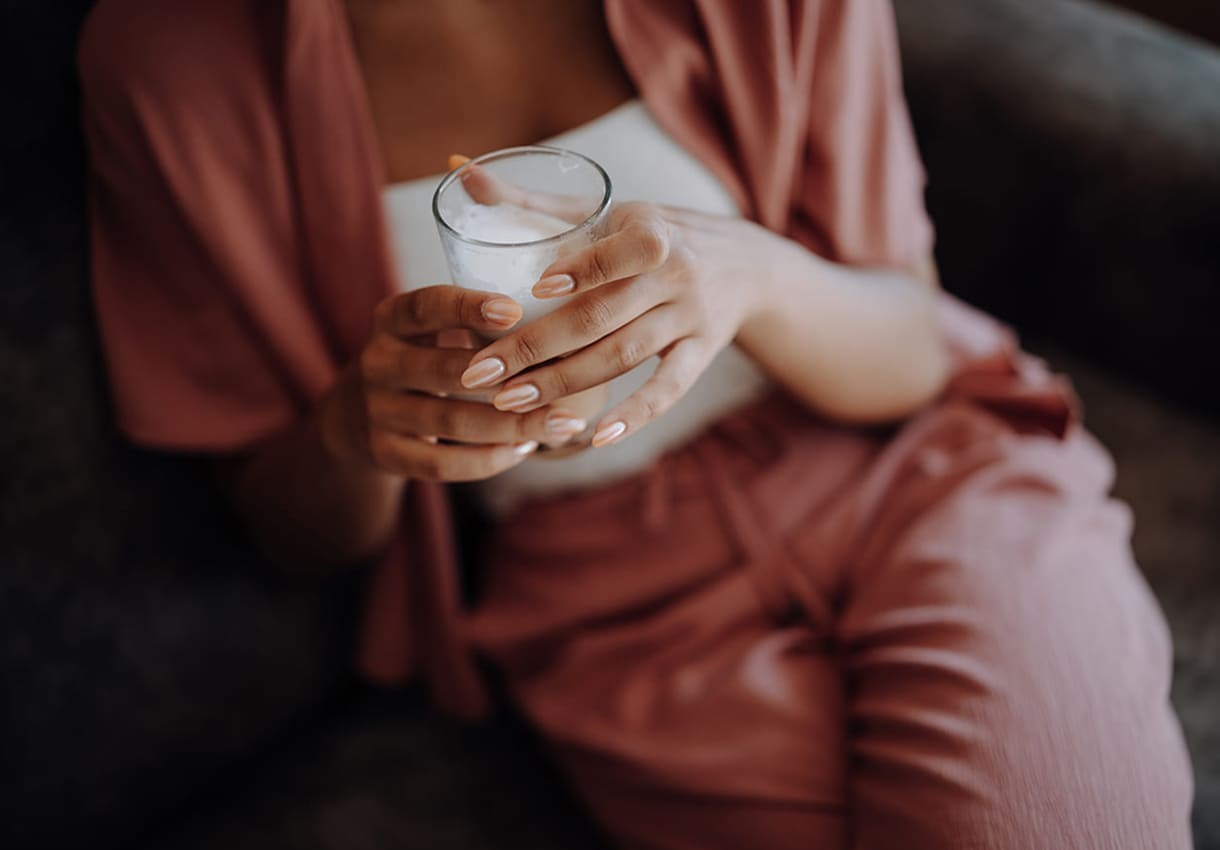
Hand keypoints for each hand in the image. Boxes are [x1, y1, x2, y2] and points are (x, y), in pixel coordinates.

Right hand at [317, 286, 590, 481]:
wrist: (353, 417)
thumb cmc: (420, 359)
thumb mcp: (427, 330)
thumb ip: (472, 323)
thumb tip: (559, 320)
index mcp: (390, 320)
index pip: (426, 307)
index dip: (468, 308)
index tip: (514, 310)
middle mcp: (376, 362)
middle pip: (446, 371)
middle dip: (510, 378)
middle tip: (565, 381)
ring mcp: (375, 411)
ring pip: (451, 422)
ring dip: (511, 425)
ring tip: (561, 423)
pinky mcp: (383, 453)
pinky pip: (441, 464)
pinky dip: (487, 460)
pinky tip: (523, 449)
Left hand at [457, 203, 772, 446]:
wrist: (743, 265)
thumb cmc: (652, 233)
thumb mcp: (606, 210)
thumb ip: (531, 201)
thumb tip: (459, 170)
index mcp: (651, 231)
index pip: (617, 253)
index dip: (580, 271)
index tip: (533, 292)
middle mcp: (677, 274)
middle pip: (602, 316)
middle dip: (537, 346)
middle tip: (481, 373)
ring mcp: (691, 318)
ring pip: (623, 355)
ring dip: (565, 383)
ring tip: (509, 404)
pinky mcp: (701, 355)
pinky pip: (666, 392)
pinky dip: (633, 417)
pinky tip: (593, 437)